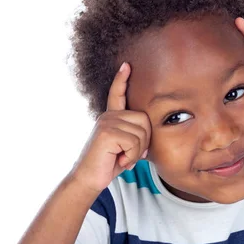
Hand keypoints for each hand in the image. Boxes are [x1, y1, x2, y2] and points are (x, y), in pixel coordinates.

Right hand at [69, 62, 150, 193]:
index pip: (117, 94)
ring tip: (123, 158)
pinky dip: (132, 156)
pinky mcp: (107, 132)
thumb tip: (154, 129)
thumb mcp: (126, 147)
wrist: (89, 179)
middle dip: (144, 142)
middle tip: (130, 155)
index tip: (126, 65)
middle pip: (145, 120)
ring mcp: (106, 122)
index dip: (121, 80)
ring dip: (137, 152)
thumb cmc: (109, 164)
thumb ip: (137, 135)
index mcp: (111, 117)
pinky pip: (135, 142)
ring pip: (142, 133)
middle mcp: (108, 116)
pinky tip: (120, 161)